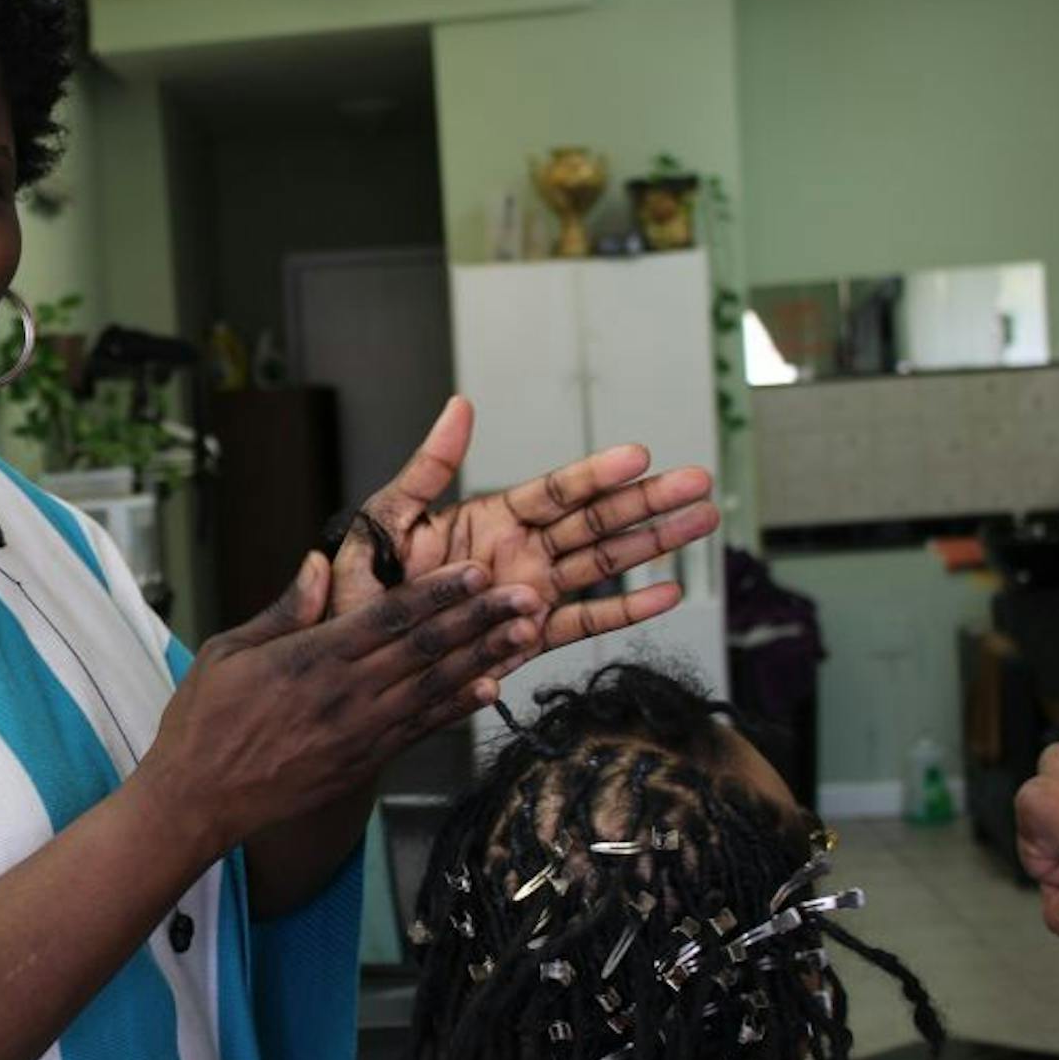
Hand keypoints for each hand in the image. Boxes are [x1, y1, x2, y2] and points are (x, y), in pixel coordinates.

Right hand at [142, 554, 539, 855]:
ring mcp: (358, 731)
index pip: (389, 616)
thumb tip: (320, 564)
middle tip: (526, 595)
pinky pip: (420, 729)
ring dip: (484, 657)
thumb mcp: (230, 650)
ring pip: (433, 686)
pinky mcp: (363, 762)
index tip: (476, 571)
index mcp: (310, 657)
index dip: (439, 592)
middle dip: (480, 618)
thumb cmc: (204, 721)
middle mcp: (344, 693)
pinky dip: (456, 708)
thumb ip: (284, 609)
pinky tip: (489, 688)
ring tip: (525, 633)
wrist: (198, 800)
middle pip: (426, 648)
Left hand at [331, 396, 719, 653]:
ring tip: (703, 521)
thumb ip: (429, 466)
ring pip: (603, 564)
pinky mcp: (529, 636)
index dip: (596, 474)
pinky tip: (668, 592)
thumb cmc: (362, 582)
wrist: (355, 653)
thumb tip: (458, 406)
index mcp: (489, 518)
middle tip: (699, 481)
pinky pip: (585, 622)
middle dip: (648, 502)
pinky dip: (626, 610)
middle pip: (594, 520)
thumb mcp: (388, 517)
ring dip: (654, 544)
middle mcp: (519, 552)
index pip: (554, 491)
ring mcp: (530, 592)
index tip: (638, 455)